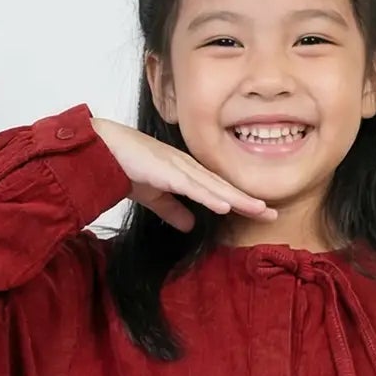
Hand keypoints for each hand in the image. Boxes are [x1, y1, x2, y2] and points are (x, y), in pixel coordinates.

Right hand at [89, 118, 279, 232]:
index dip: (241, 201)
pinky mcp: (164, 171)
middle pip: (223, 187)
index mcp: (186, 172)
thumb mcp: (154, 196)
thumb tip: (190, 226)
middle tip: (274, 214)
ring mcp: (177, 167)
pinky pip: (192, 187)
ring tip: (260, 210)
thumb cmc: (125, 166)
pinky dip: (209, 196)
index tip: (262, 213)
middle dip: (248, 201)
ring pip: (213, 187)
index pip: (219, 190)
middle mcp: (187, 167)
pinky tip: (225, 205)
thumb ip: (172, 210)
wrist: (101, 150)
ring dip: (237, 199)